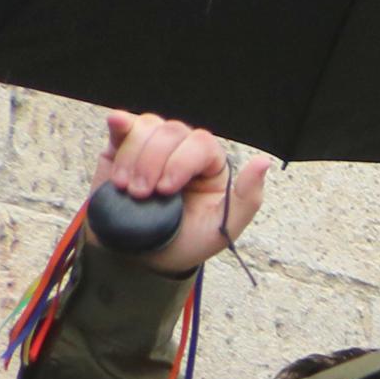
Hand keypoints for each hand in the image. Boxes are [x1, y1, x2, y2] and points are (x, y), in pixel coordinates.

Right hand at [93, 112, 267, 275]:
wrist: (144, 256)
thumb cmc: (187, 241)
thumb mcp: (224, 227)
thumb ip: (248, 196)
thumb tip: (264, 161)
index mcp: (212, 166)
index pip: (201, 144)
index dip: (181, 162)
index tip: (165, 190)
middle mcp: (184, 150)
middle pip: (172, 131)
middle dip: (154, 163)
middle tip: (142, 194)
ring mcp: (154, 147)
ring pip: (148, 127)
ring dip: (134, 157)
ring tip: (127, 187)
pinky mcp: (124, 149)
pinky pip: (124, 124)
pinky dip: (120, 123)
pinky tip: (115, 124)